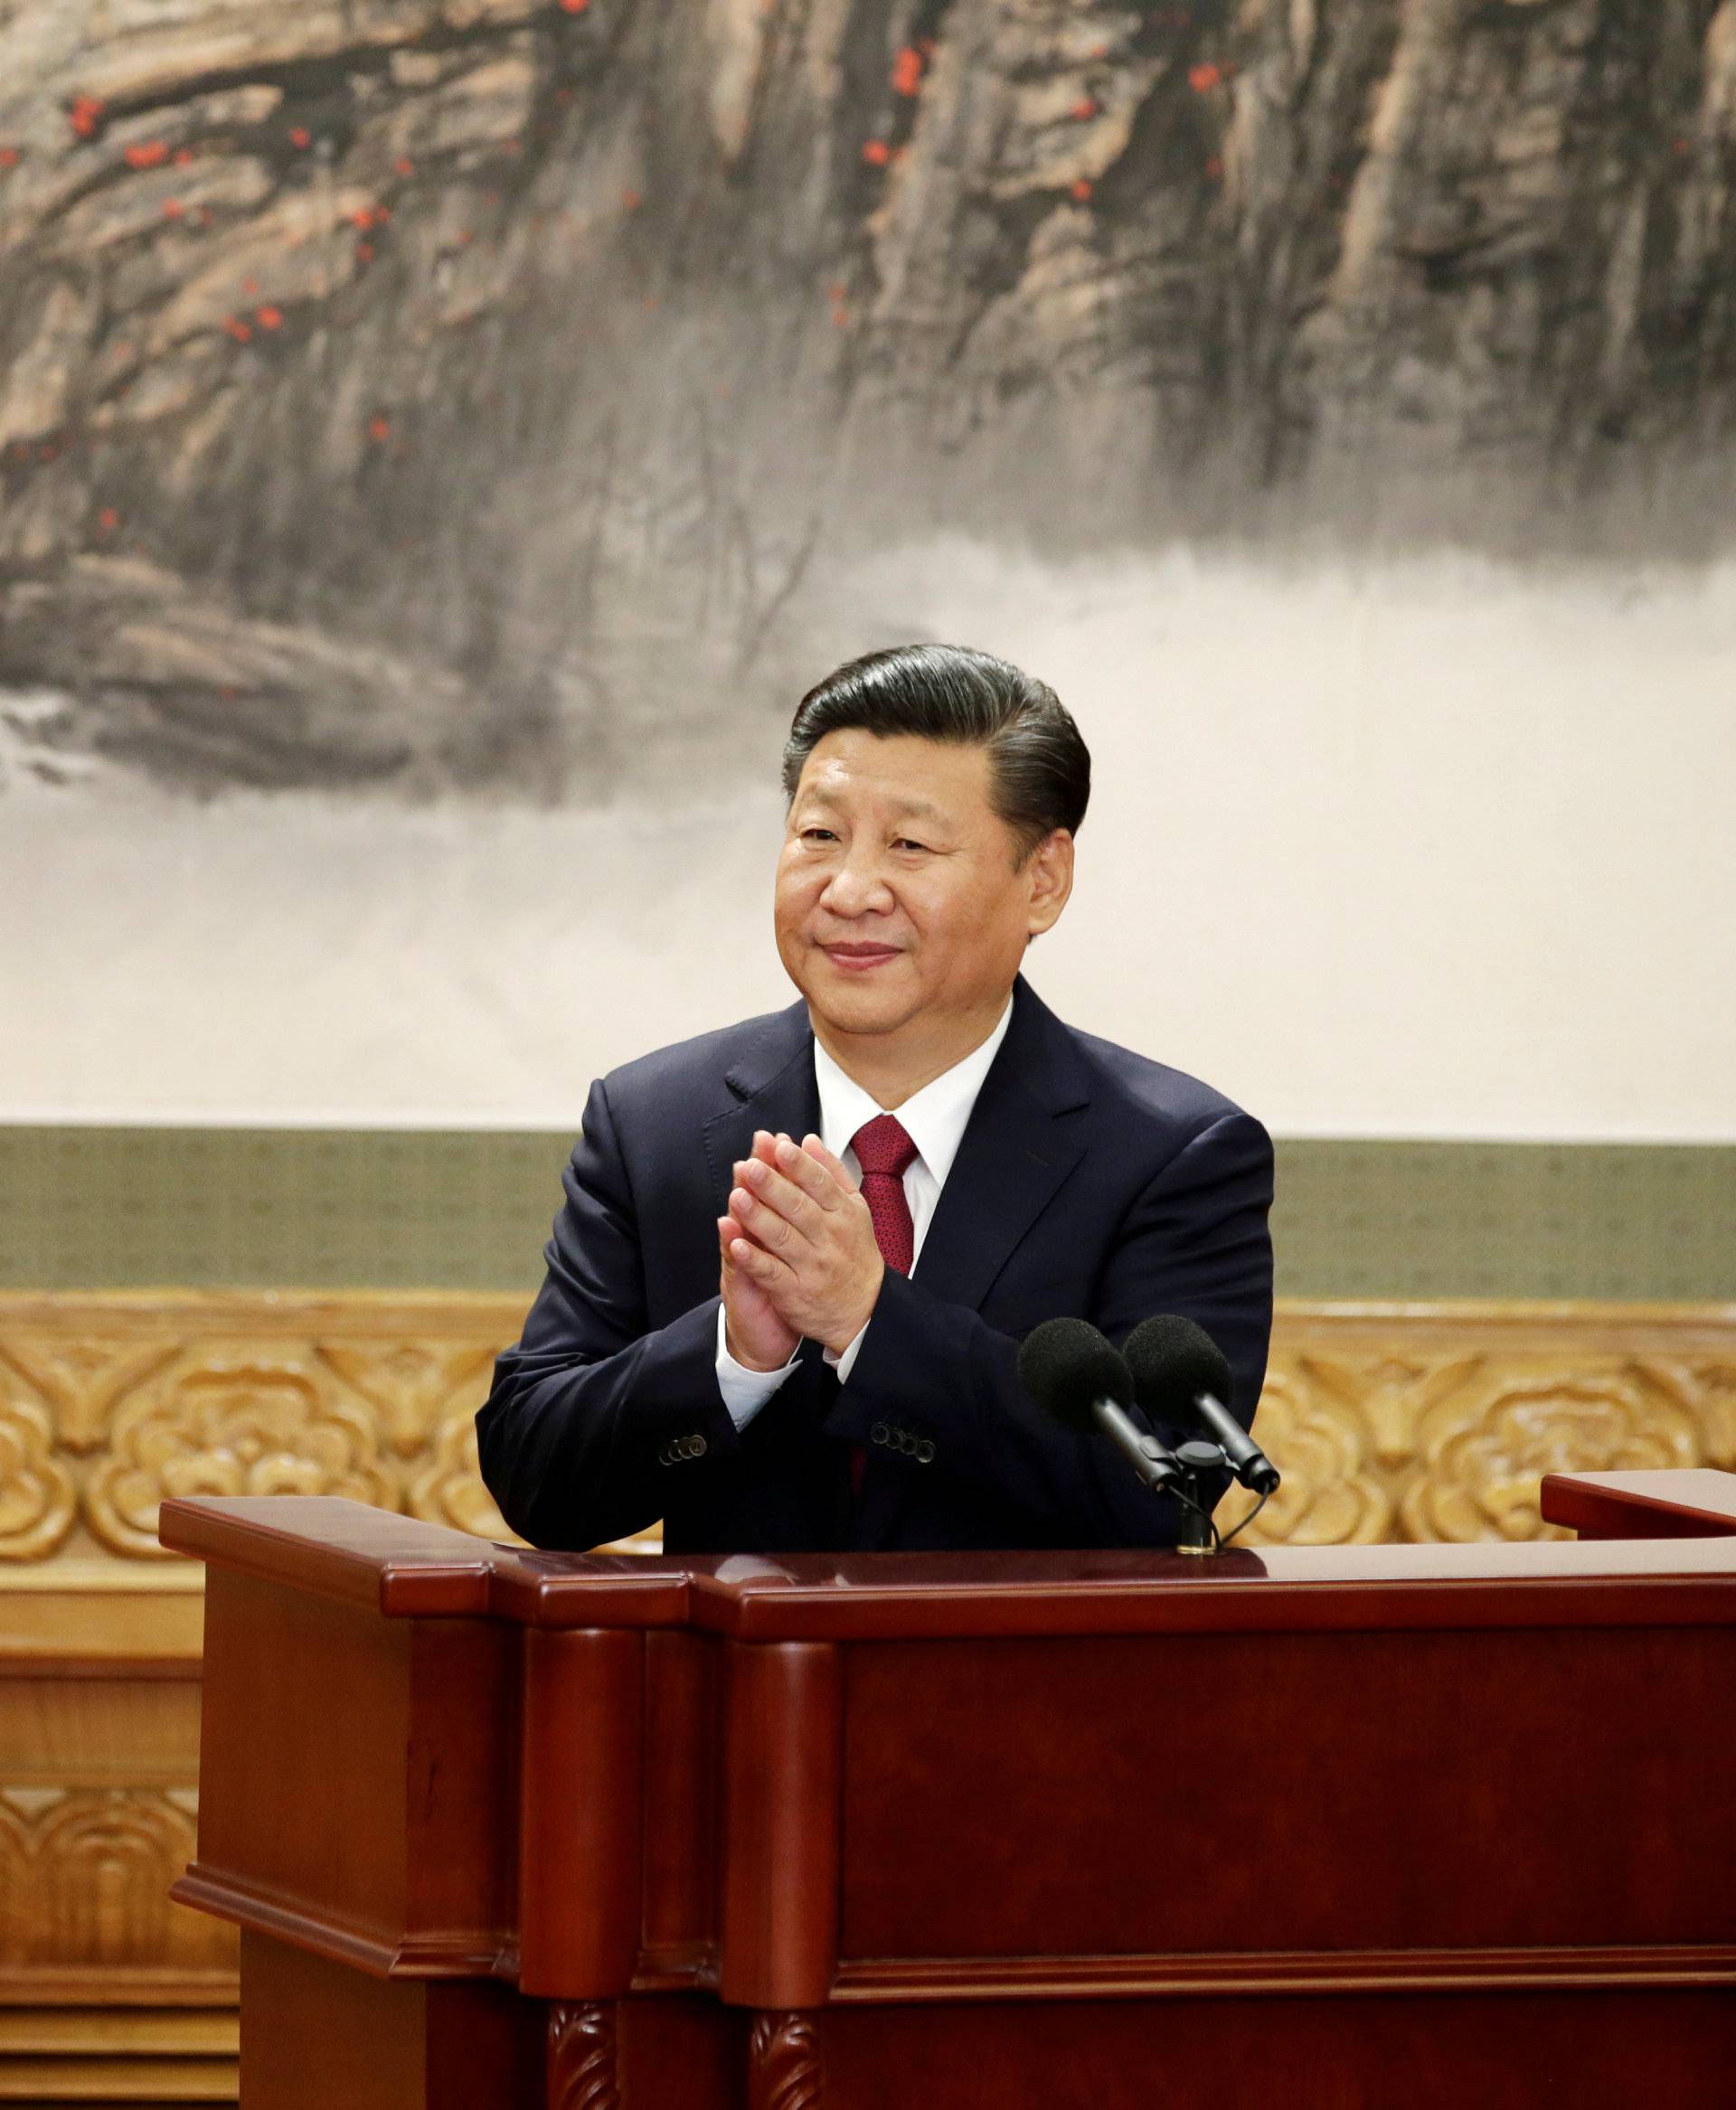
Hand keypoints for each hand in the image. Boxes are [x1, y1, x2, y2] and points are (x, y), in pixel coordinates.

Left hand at [725, 1131, 883, 1355]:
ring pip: (782, 1238)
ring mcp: (812, 1266)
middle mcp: (829, 1238)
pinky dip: (753, 1259)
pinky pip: (772, 1273)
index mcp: (843, 1214)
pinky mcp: (795, 1292)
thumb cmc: (853, 1252)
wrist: (864, 1309)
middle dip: (773, 1186)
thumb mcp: (854, 1210)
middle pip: (798, 1208)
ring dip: (757, 1218)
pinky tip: (736, 1244)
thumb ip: (832, 1173)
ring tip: (737, 1197)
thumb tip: (809, 1140)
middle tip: (751, 1167)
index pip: (820, 1183)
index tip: (780, 1146)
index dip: (799, 1165)